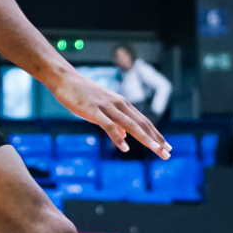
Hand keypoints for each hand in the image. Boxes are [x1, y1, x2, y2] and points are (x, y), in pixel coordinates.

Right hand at [50, 73, 169, 157]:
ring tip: (156, 149)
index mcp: (123, 105)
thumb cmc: (83, 95)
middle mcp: (120, 105)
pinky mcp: (94, 110)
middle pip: (142, 124)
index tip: (167, 148)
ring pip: (130, 125)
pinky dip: (117, 137)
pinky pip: (108, 125)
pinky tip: (125, 148)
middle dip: (156, 140)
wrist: (65, 79)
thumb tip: (125, 137)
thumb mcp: (103, 110)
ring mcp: (107, 107)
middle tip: (168, 154)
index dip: (157, 135)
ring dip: (144, 138)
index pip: (144, 122)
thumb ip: (115, 123)